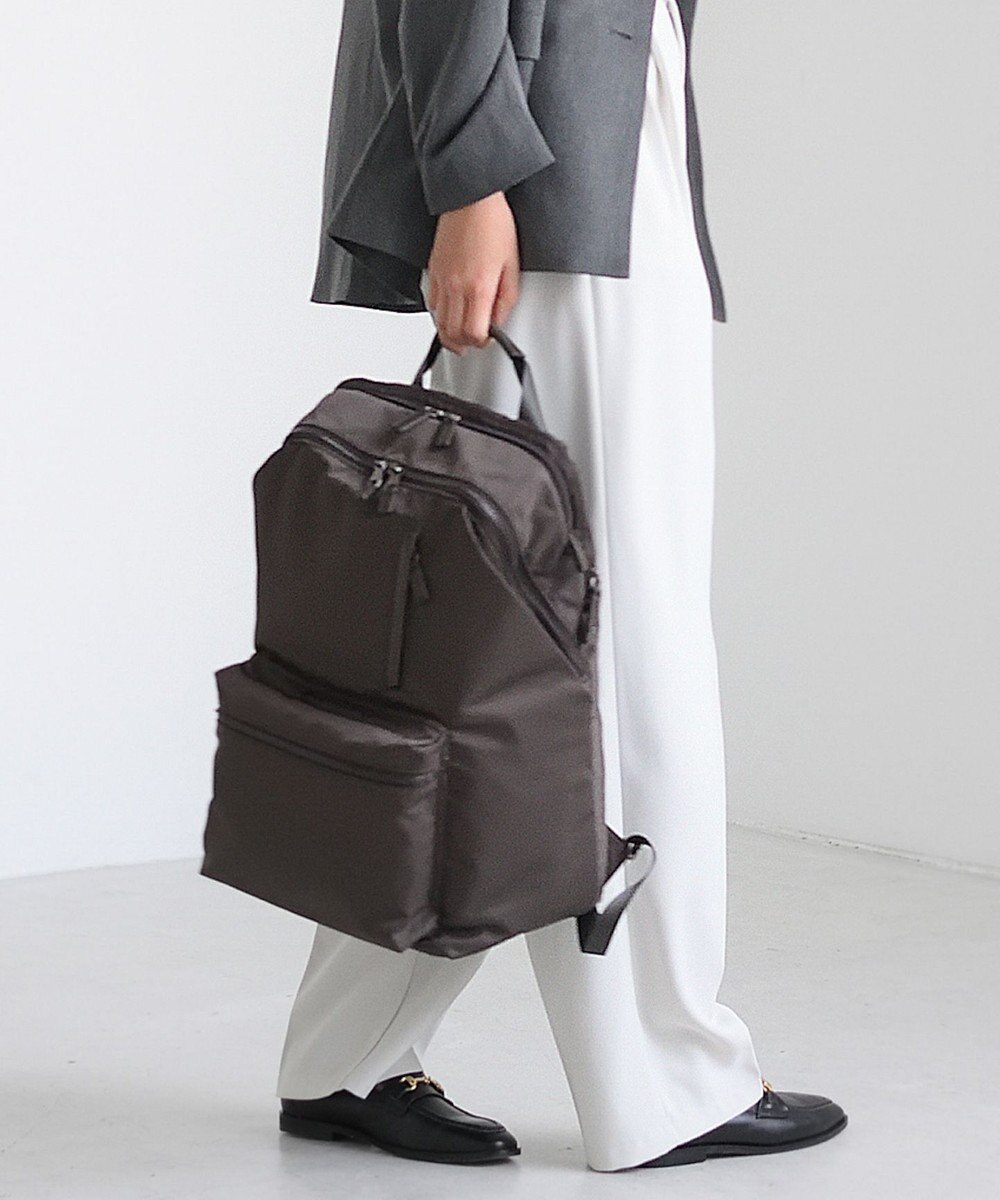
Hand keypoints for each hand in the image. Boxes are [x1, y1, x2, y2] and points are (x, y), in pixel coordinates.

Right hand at [426, 191, 520, 353]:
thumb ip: (506, 299)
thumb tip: (498, 321)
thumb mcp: (512, 265)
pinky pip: (432, 303)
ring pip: (439, 322)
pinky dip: (441, 313)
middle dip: (464, 343)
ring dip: (450, 332)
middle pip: (452, 334)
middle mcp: (456, 287)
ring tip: (461, 333)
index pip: (473, 333)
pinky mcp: (433, 271)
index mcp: (478, 287)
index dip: (482, 342)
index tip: (489, 336)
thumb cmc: (493, 223)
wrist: (471, 199)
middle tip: (475, 341)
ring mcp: (442, 280)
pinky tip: (451, 311)